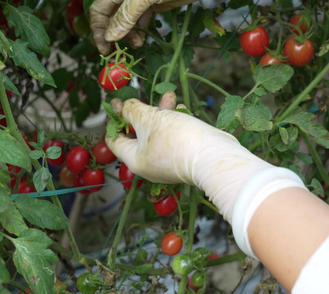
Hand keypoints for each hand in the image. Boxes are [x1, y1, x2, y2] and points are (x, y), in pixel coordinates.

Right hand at [89, 0, 196, 54]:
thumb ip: (126, 16)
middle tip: (120, 53)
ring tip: (137, 44)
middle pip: (110, 17)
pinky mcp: (152, 3)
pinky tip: (143, 38)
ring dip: (127, 34)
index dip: (98, 31)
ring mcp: (138, 0)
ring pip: (125, 20)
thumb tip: (110, 37)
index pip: (98, 11)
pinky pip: (139, 18)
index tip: (105, 50)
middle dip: (113, 35)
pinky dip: (139, 29)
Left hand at [105, 92, 301, 223]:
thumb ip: (131, 110)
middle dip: (141, 111)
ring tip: (170, 95)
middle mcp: (149, 164)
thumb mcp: (148, 119)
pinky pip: (174, 136)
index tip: (116, 103)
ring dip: (161, 112)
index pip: (114, 140)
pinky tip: (182, 108)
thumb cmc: (177, 139)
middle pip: (137, 134)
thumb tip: (122, 107)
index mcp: (134, 159)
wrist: (215, 156)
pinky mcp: (184, 156)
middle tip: (142, 97)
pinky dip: (176, 121)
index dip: (113, 119)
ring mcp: (167, 161)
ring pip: (158, 132)